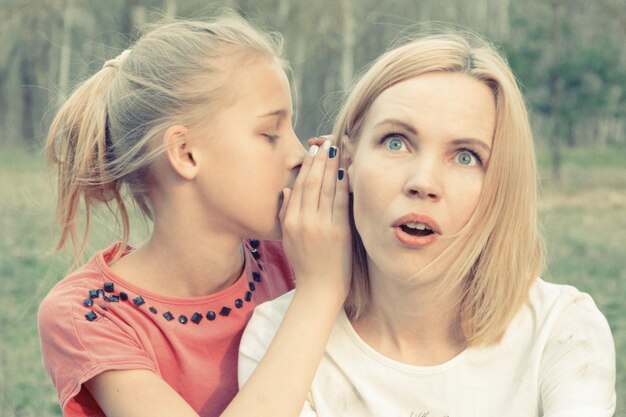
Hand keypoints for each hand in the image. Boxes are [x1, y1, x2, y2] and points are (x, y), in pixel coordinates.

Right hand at [279, 136, 350, 301]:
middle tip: (327, 143)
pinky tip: (346, 172)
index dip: (307, 166)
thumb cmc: (305, 265)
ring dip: (332, 167)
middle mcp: (304, 221)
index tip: (313, 151)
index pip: (299, 186)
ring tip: (337, 150)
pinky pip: (341, 202)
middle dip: (320, 160)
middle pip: (312, 183)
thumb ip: (286, 214)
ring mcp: (322, 226)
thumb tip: (286, 190)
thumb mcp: (288, 239)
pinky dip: (343, 185)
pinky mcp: (339, 232)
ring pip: (326, 189)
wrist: (319, 289)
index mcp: (291, 222)